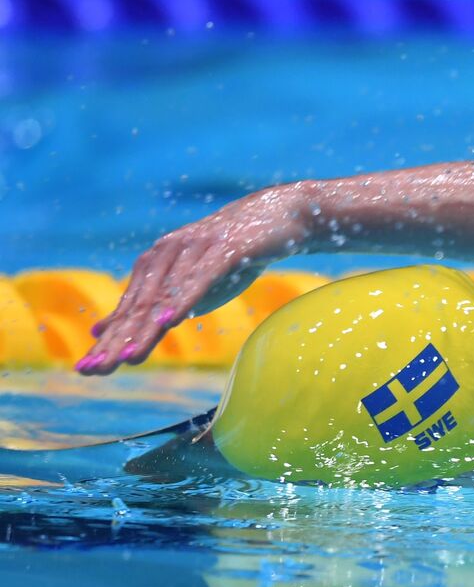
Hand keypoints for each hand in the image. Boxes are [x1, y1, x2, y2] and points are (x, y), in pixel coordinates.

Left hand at [76, 186, 309, 374]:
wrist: (275, 217)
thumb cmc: (229, 257)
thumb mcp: (189, 286)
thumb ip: (149, 306)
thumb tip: (102, 331)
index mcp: (154, 264)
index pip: (128, 310)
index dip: (107, 341)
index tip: (86, 370)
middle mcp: (167, 254)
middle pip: (139, 306)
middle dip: (117, 340)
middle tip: (94, 369)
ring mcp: (194, 250)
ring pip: (165, 297)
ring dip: (144, 328)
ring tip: (127, 357)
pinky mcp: (224, 250)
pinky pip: (200, 279)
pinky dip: (183, 301)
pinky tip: (168, 321)